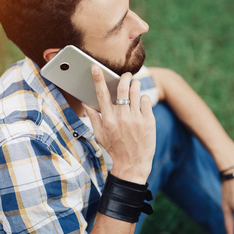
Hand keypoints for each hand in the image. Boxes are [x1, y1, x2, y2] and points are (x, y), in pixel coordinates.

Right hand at [83, 67, 155, 183]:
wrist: (133, 164)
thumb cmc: (115, 149)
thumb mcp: (99, 135)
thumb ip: (93, 118)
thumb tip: (85, 104)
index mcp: (108, 120)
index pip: (101, 94)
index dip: (98, 79)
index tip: (96, 68)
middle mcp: (121, 117)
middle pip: (122, 88)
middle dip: (124, 77)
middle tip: (126, 75)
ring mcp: (136, 119)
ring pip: (136, 91)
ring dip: (135, 84)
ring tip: (134, 85)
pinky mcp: (148, 121)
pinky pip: (146, 100)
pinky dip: (143, 97)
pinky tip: (141, 101)